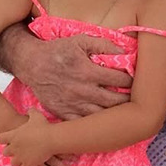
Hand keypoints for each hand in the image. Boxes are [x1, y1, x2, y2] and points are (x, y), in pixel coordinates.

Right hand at [0, 25, 131, 118]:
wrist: (31, 63)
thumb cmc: (58, 50)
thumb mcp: (80, 40)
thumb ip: (104, 45)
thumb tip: (125, 52)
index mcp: (87, 71)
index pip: (118, 79)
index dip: (130, 80)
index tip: (135, 81)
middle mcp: (81, 90)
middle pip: (113, 101)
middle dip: (128, 100)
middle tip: (135, 98)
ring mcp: (72, 105)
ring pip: (101, 116)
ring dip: (115, 113)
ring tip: (123, 109)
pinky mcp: (63, 114)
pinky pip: (84, 125)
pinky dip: (95, 124)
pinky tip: (104, 119)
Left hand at [0, 109, 58, 165]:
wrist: (52, 138)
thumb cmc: (43, 126)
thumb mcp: (36, 116)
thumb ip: (31, 112)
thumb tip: (30, 109)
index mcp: (13, 136)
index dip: (1, 139)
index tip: (5, 139)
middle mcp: (14, 147)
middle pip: (5, 152)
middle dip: (10, 151)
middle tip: (16, 149)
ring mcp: (20, 157)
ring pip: (12, 163)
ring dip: (17, 161)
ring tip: (22, 159)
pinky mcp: (28, 165)